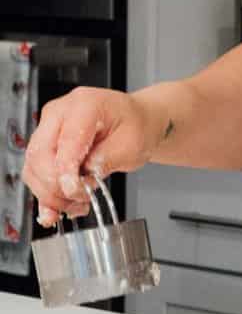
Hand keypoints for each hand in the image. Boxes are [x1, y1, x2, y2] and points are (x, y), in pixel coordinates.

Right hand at [21, 88, 171, 227]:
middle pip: (40, 156)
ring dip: (51, 195)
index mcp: (84, 105)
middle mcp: (59, 114)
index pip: (65, 142)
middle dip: (56, 186)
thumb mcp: (132, 144)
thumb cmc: (134, 126)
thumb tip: (82, 178)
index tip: (74, 191)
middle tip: (81, 199)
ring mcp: (48, 129)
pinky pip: (35, 174)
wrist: (135, 122)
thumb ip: (105, 160)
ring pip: (34, 169)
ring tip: (77, 204)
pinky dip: (46, 195)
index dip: (65, 171)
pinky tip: (60, 208)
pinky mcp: (45, 145)